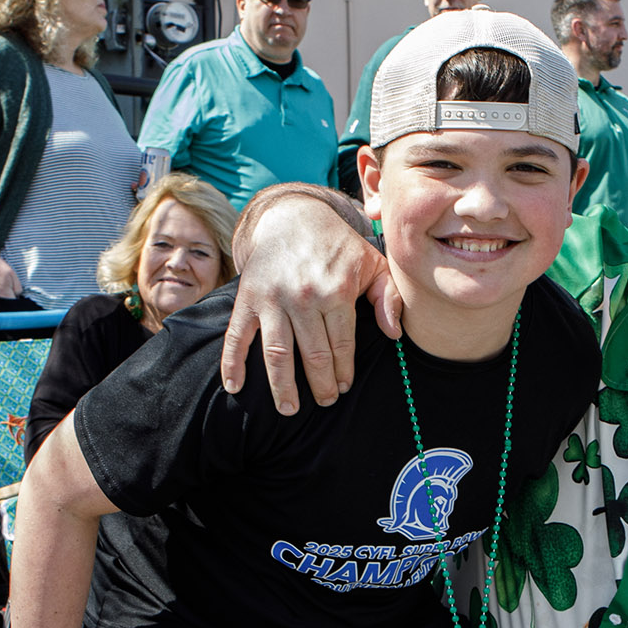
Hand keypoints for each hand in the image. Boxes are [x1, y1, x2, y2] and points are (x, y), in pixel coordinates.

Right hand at [220, 193, 394, 412]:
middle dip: (321, 385)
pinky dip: (233, 364)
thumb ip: (387, 297)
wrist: (293, 217)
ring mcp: (272, 299)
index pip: (342, 345)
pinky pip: (237, 336)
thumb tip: (394, 335)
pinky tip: (236, 388)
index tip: (343, 387)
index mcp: (336, 290)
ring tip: (289, 409)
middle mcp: (303, 297)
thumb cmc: (337, 247)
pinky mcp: (247, 298)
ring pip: (277, 354)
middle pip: (313, 356)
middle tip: (325, 400)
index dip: (343, 371)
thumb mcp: (372, 264)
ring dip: (282, 387)